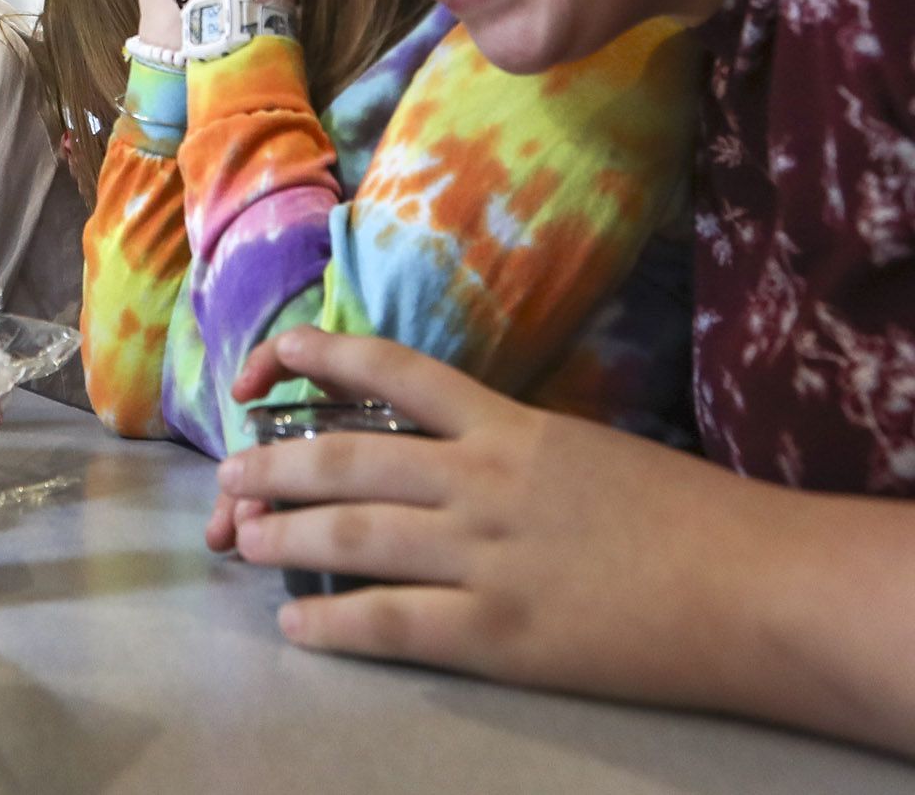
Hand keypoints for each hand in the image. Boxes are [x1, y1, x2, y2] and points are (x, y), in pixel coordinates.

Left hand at [213, 327, 773, 718]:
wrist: (760, 588)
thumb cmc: (689, 518)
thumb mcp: (586, 450)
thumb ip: (510, 447)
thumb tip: (446, 450)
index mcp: (510, 426)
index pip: (392, 372)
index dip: (319, 357)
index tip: (268, 359)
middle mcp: (484, 480)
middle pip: (348, 457)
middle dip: (275, 462)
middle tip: (229, 473)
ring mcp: (488, 556)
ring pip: (354, 534)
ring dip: (283, 532)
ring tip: (240, 539)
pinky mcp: (501, 633)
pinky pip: (393, 622)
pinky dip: (334, 621)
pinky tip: (296, 623)